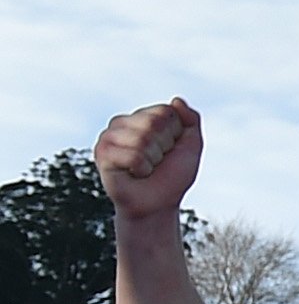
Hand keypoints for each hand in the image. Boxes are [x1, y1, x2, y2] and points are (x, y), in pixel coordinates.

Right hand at [94, 101, 204, 220]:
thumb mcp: (191, 145)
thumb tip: (176, 100)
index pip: (166, 112)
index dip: (175, 134)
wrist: (158, 203)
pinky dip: (142, 169)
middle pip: (154, 122)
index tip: (170, 149)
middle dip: (164, 146)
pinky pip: (133, 155)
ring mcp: (109, 136)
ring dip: (153, 159)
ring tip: (146, 168)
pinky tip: (134, 174)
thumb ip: (190, 120)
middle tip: (157, 160)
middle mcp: (122, 122)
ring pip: (143, 138)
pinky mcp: (102, 154)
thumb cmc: (173, 175)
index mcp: (142, 116)